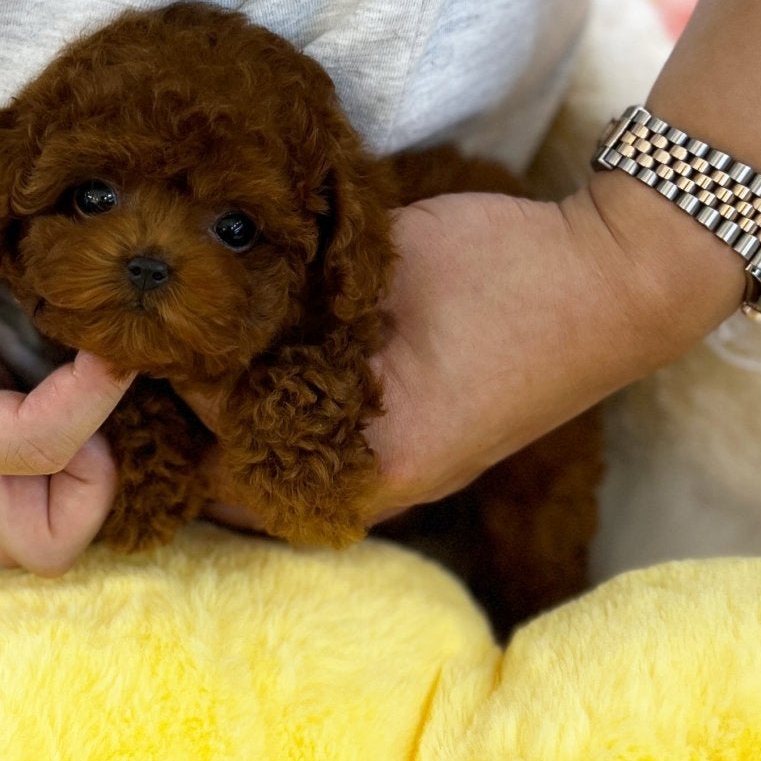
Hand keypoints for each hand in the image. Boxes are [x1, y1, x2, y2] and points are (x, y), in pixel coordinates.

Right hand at [0, 179, 132, 572]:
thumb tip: (76, 235)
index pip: (37, 447)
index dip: (97, 393)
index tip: (112, 329)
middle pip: (41, 542)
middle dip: (98, 484)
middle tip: (105, 387)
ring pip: (36, 512)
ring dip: (86, 460)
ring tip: (95, 365)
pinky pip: (24, 455)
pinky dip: (67, 421)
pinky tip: (73, 348)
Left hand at [202, 170, 742, 529]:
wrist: (617, 278)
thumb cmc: (510, 275)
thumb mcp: (384, 274)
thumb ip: (294, 304)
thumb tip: (202, 313)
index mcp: (369, 464)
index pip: (225, 451)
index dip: (178, 392)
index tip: (143, 337)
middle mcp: (378, 486)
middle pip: (244, 469)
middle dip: (196, 409)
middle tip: (148, 342)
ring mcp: (398, 468)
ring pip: (278, 455)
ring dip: (236, 405)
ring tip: (187, 344)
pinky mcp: (413, 438)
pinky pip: (320, 434)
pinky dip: (283, 399)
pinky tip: (253, 347)